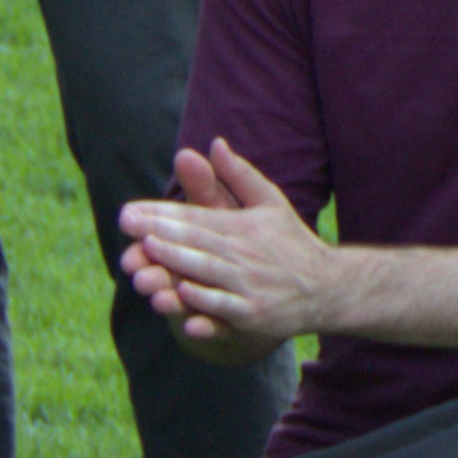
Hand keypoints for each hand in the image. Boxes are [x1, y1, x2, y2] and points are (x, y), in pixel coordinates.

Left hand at [116, 138, 335, 365]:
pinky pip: (225, 306)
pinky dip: (204, 300)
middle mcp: (246, 254)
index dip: (163, 214)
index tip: (131, 210)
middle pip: (197, 242)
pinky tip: (183, 293)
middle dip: (160, 232)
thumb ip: (240, 176)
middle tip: (127, 223)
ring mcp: (250, 285)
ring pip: (207, 271)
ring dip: (177, 261)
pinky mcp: (254, 314)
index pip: (197, 218)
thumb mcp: (270, 203)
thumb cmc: (291, 243)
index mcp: (245, 227)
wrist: (329, 287)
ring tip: (147, 252)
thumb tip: (215, 143)